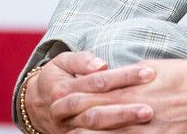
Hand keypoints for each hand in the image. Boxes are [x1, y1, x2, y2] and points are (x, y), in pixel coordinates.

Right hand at [25, 51, 156, 133]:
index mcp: (63, 88)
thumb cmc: (57, 77)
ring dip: (121, 122)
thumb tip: (101, 64)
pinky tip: (132, 132)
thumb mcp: (63, 62)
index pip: (98, 81)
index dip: (123, 76)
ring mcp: (70, 127)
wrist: (35, 105)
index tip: (148, 73)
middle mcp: (65, 110)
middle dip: (125, 107)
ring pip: (96, 126)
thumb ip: (82, 60)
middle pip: (98, 108)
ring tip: (146, 116)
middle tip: (150, 105)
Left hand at [50, 58, 186, 133]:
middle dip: (74, 118)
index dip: (74, 97)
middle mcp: (138, 108)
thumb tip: (107, 77)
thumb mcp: (155, 68)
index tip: (57, 99)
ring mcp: (149, 129)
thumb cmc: (186, 77)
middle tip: (55, 117)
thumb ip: (129, 76)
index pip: (96, 92)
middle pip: (98, 116)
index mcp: (135, 87)